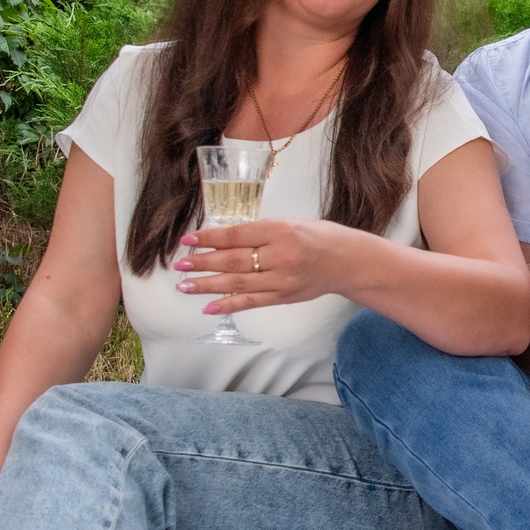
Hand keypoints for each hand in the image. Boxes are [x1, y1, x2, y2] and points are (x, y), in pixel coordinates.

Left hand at [175, 218, 361, 313]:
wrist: (349, 261)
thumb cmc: (319, 237)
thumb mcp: (290, 224)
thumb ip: (260, 232)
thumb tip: (222, 240)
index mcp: (281, 231)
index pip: (237, 235)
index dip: (209, 238)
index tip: (187, 240)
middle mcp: (281, 256)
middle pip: (234, 261)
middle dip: (203, 263)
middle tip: (180, 264)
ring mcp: (283, 280)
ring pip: (238, 283)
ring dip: (208, 285)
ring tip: (185, 286)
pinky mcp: (284, 297)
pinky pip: (251, 302)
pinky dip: (229, 304)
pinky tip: (209, 306)